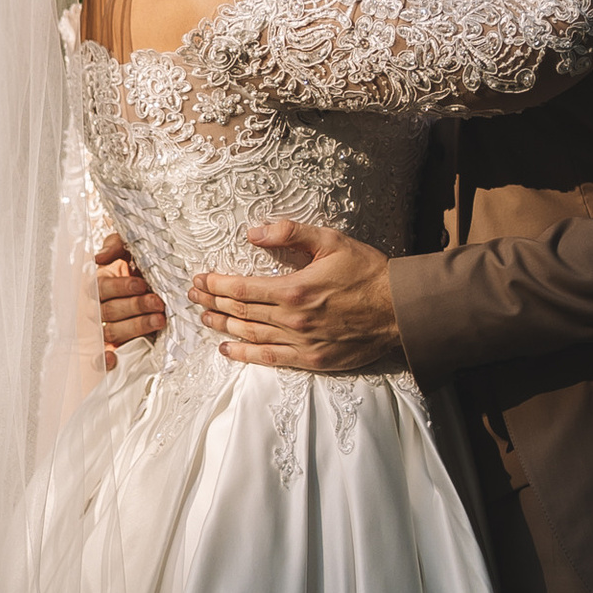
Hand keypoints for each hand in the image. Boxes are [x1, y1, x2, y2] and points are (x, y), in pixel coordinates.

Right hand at [95, 230, 167, 367]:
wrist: (158, 274)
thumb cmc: (140, 261)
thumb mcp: (128, 246)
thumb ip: (114, 246)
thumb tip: (98, 258)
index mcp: (99, 283)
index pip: (101, 288)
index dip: (120, 287)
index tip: (141, 284)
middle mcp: (99, 306)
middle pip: (109, 311)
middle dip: (135, 306)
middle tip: (158, 302)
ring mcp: (107, 325)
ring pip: (113, 330)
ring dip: (135, 327)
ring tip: (159, 319)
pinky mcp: (117, 343)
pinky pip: (103, 354)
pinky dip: (104, 360)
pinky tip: (113, 360)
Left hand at [190, 219, 405, 373]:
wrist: (399, 309)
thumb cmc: (367, 272)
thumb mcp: (331, 241)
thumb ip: (290, 233)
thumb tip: (253, 232)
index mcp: (294, 289)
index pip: (241, 288)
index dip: (216, 284)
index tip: (200, 279)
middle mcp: (292, 319)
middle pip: (240, 312)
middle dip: (212, 302)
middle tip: (193, 296)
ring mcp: (301, 343)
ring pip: (249, 335)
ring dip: (222, 326)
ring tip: (204, 318)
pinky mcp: (311, 360)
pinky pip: (269, 358)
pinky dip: (244, 353)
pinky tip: (227, 348)